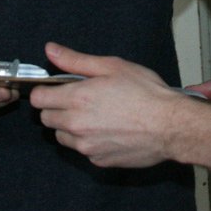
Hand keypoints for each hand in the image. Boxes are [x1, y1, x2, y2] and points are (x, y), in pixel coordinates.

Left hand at [29, 42, 186, 167]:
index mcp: (77, 99)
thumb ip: (76, 60)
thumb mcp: (112, 67)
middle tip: (80, 100)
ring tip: (95, 116)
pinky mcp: (98, 160)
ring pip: (62, 137)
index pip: (39, 98)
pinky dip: (89, 141)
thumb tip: (50, 50)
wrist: (171, 126)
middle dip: (57, 108)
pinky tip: (108, 131)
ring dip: (70, 127)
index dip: (46, 91)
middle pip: (46, 119)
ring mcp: (86, 146)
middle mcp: (76, 125)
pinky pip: (82, 150)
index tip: (58, 88)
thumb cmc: (146, 93)